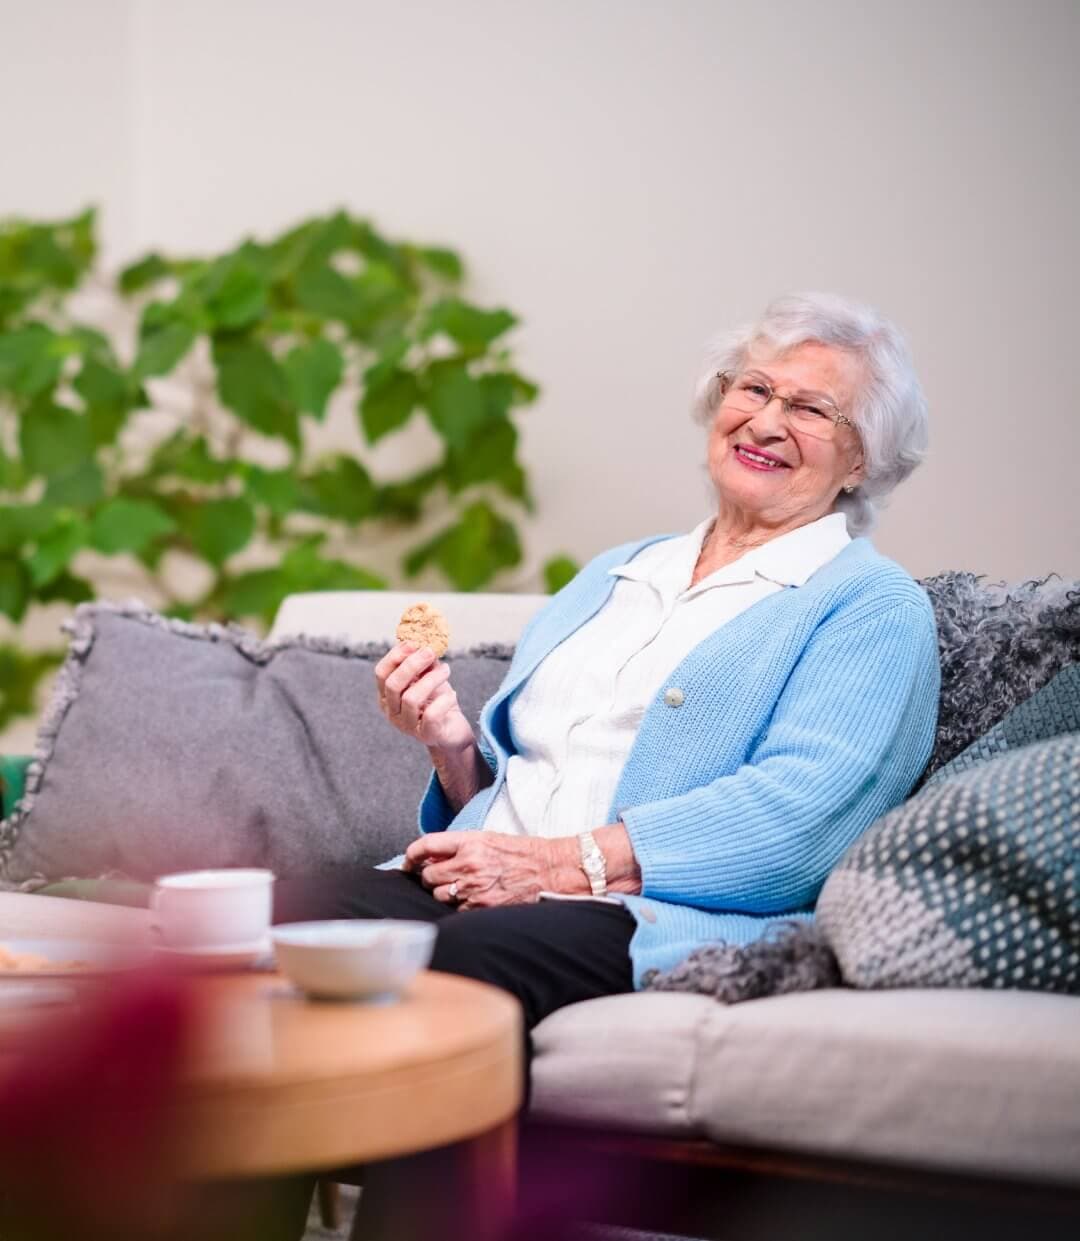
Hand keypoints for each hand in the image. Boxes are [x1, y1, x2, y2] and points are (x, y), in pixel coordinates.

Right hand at [374, 642, 473, 750]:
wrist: (453, 729)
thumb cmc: (437, 701)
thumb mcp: (428, 678)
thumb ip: (423, 663)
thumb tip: (424, 642)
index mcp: (387, 695)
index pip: (380, 673)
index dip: (395, 656)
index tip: (414, 643)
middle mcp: (392, 711)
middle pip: (392, 684)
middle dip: (412, 664)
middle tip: (431, 652)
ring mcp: (407, 725)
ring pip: (411, 698)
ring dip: (431, 679)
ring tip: (446, 670)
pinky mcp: (426, 735)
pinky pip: (432, 715)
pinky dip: (444, 700)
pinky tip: (452, 694)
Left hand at [403, 831, 555, 908]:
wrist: (549, 870)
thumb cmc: (521, 853)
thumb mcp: (488, 838)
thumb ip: (459, 846)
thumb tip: (430, 856)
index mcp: (469, 842)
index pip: (426, 845)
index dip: (411, 854)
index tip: (409, 861)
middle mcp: (468, 864)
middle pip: (427, 875)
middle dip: (430, 877)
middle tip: (440, 876)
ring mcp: (474, 888)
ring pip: (438, 895)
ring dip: (443, 893)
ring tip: (460, 888)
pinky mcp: (481, 907)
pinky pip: (456, 910)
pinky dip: (459, 906)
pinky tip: (473, 899)